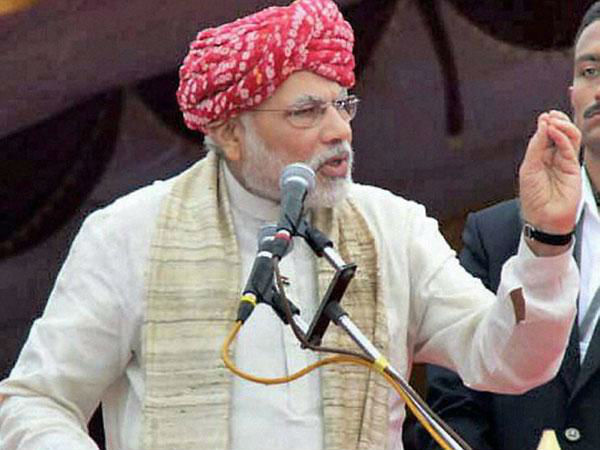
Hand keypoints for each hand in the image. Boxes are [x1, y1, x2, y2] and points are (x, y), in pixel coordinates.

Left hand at [519, 111, 580, 251]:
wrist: (543, 217)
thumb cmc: (533, 196)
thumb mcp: (529, 167)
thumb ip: (536, 146)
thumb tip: (543, 124)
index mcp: (540, 157)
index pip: (546, 135)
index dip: (546, 124)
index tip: (543, 117)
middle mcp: (554, 158)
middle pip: (560, 133)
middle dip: (557, 121)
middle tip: (550, 116)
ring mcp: (565, 162)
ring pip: (570, 138)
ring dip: (563, 126)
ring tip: (553, 122)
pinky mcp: (574, 168)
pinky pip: (571, 148)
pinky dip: (563, 137)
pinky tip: (555, 132)